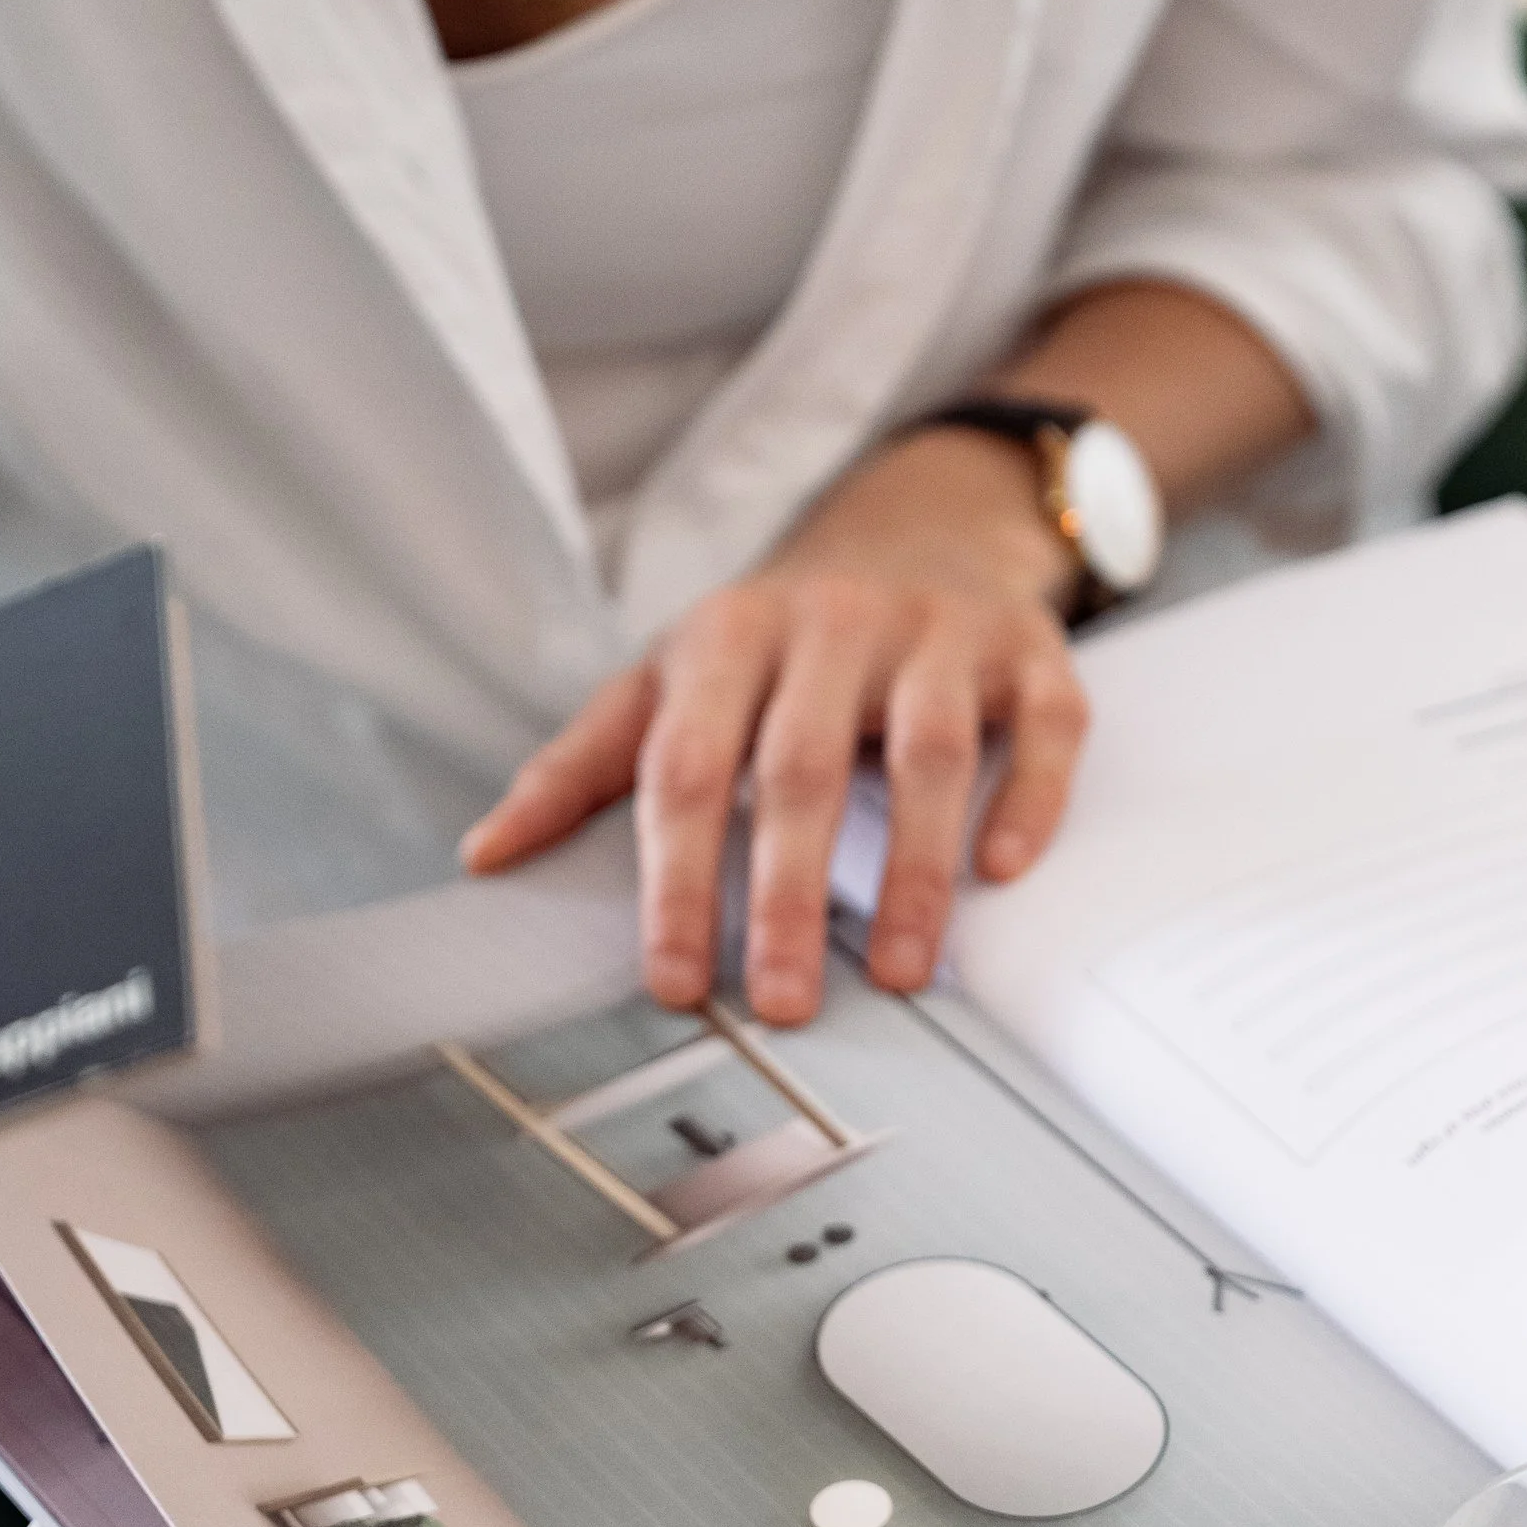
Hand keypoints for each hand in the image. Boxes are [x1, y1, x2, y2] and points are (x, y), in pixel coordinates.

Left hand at [462, 430, 1090, 1023]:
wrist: (920, 528)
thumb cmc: (784, 635)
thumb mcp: (672, 680)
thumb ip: (582, 768)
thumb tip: (488, 855)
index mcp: (731, 635)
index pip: (690, 768)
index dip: (679, 880)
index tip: (677, 976)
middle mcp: (834, 623)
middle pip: (804, 768)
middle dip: (788, 895)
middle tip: (783, 998)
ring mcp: (937, 633)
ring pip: (929, 752)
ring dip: (913, 870)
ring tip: (896, 970)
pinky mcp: (1026, 651)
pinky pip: (1039, 725)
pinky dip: (1026, 797)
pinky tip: (1000, 870)